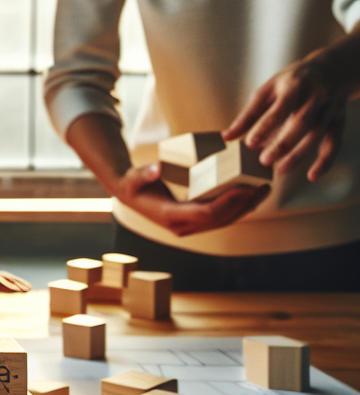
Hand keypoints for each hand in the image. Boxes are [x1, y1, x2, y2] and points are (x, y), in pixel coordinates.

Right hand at [114, 161, 268, 236]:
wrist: (130, 193)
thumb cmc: (133, 184)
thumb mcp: (134, 178)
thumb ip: (143, 174)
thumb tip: (156, 169)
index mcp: (171, 216)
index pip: (208, 214)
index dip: (229, 202)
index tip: (246, 188)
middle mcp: (184, 225)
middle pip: (222, 219)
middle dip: (245, 204)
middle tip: (263, 185)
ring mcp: (191, 225)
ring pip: (226, 220)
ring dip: (247, 206)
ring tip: (264, 189)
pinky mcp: (197, 219)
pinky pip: (222, 216)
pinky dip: (239, 206)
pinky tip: (252, 194)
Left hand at [225, 51, 348, 181]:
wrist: (331, 68)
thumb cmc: (291, 82)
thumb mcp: (268, 90)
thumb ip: (249, 114)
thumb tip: (227, 137)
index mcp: (294, 85)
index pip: (280, 107)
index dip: (265, 126)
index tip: (249, 143)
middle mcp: (316, 95)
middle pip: (302, 122)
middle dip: (284, 143)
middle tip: (264, 161)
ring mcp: (330, 108)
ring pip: (318, 134)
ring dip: (300, 154)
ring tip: (280, 170)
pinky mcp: (338, 120)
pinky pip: (334, 142)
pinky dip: (325, 161)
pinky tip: (313, 176)